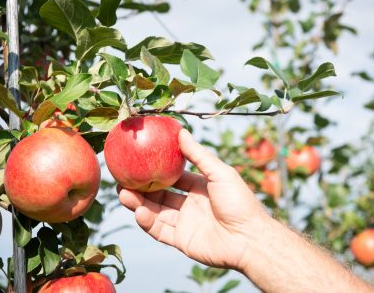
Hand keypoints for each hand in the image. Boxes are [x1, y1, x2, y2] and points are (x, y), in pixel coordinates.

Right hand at [118, 129, 268, 269]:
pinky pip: (160, 231)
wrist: (250, 238)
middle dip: (141, 188)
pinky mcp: (182, 241)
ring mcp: (185, 223)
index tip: (140, 161)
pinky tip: (138, 212)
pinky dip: (147, 222)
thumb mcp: (219, 173)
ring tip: (123, 193)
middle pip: (160, 195)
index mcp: (200, 188)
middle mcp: (191, 205)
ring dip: (138, 203)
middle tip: (123, 178)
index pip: (174, 177)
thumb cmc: (239, 202)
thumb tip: (181, 132)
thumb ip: (199, 155)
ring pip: (155, 212)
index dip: (157, 170)